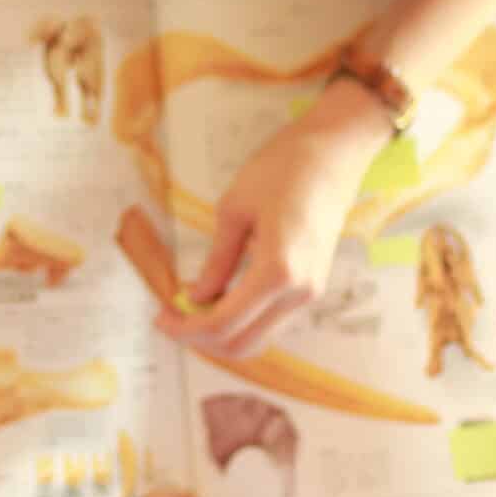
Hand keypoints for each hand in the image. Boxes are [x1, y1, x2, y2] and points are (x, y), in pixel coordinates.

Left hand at [158, 80, 391, 357]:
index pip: (223, 323)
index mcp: (277, 271)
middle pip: (242, 344)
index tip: (161, 317)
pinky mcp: (313, 285)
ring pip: (259, 337)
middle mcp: (299, 292)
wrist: (334, 152)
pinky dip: (243, 319)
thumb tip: (196, 296)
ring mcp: (311, 292)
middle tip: (172, 318)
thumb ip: (217, 262)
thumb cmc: (283, 169)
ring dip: (222, 331)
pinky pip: (272, 319)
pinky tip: (219, 297)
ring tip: (190, 307)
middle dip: (201, 339)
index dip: (186, 328)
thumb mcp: (235, 211)